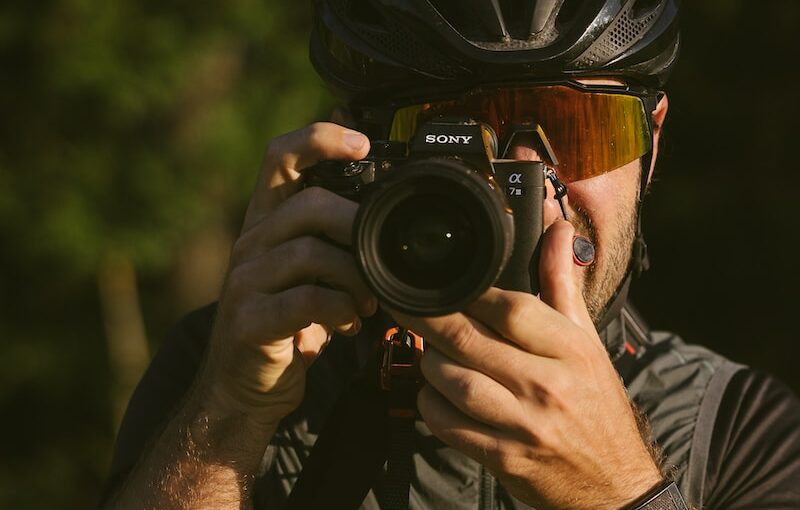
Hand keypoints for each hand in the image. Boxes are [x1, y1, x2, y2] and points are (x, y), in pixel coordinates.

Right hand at [198, 122, 376, 425]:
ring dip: (355, 277)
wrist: (245, 388)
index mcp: (266, 223)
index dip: (320, 138)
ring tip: (368, 302)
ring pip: (312, 252)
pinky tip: (349, 324)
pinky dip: (340, 309)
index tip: (363, 143)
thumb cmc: (289, 325)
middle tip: (382, 256)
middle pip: (309, 204)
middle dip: (358, 226)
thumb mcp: (312, 275)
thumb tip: (383, 209)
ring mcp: (245, 281)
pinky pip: (307, 300)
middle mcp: (251, 243)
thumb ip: (336, 241)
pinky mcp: (250, 320)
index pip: (280, 157)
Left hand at [390, 219, 661, 509]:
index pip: (511, 308)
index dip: (470, 292)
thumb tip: (558, 228)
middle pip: (470, 342)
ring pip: (453, 382)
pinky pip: (448, 426)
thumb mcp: (586, 341)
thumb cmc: (596, 404)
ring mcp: (524, 425)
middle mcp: (547, 385)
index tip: (446, 282)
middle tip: (405, 304)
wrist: (616, 484)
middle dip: (428, 319)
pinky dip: (431, 405)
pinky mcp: (504, 458)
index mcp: (570, 350)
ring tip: (428, 351)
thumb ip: (562, 283)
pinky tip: (433, 393)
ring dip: (429, 363)